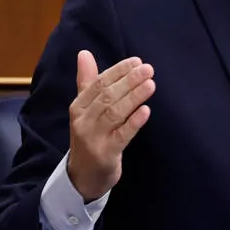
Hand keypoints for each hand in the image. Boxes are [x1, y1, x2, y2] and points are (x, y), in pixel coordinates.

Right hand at [66, 51, 153, 202]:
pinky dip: (134, 122)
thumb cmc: (89, 136)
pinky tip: (145, 111)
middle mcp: (83, 121)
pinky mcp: (105, 154)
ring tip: (150, 84)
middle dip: (129, 81)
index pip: (98, 83)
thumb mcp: (85, 110)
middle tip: (148, 69)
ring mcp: (93, 138)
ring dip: (133, 97)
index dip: (118, 71)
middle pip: (107, 96)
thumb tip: (84, 53)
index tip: (136, 61)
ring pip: (114, 113)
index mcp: (78, 106)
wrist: (83, 176)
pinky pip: (121, 135)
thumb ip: (87, 82)